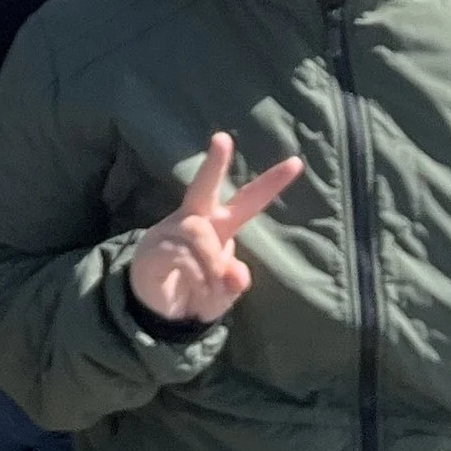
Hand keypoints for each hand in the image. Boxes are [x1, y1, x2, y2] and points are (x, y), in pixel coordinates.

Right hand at [129, 133, 303, 323]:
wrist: (156, 312)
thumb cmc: (194, 292)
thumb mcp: (223, 294)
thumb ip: (234, 283)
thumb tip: (235, 272)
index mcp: (218, 227)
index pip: (248, 201)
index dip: (272, 183)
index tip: (297, 162)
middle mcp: (194, 221)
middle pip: (203, 186)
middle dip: (214, 163)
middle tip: (222, 138)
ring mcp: (171, 232)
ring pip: (199, 236)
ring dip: (210, 270)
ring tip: (208, 293)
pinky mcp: (153, 248)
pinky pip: (182, 257)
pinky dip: (196, 280)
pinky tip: (192, 292)